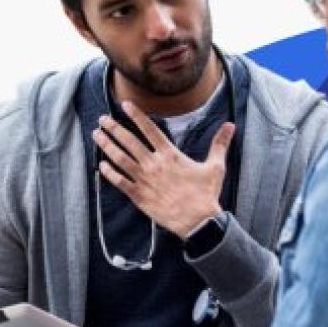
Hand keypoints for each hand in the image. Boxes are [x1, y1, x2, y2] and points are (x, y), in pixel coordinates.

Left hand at [93, 101, 234, 239]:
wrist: (197, 221)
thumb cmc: (206, 194)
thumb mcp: (215, 167)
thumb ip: (219, 144)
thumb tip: (231, 126)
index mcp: (170, 155)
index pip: (150, 130)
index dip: (137, 116)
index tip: (125, 105)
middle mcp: (154, 164)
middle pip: (129, 141)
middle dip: (114, 128)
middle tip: (103, 119)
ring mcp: (145, 180)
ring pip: (120, 159)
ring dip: (107, 145)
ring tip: (96, 135)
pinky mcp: (139, 196)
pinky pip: (120, 182)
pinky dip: (109, 173)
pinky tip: (101, 164)